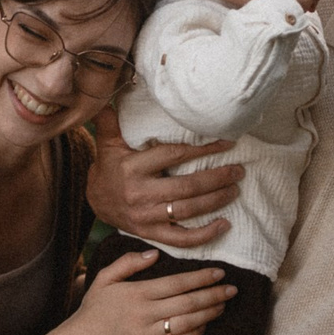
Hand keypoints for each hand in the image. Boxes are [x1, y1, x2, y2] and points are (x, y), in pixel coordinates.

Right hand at [65, 248, 234, 334]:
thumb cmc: (93, 308)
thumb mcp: (105, 278)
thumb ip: (129, 262)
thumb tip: (155, 253)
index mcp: (138, 293)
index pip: (177, 283)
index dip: (201, 278)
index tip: (219, 273)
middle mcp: (146, 313)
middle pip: (188, 302)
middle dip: (214, 294)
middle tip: (233, 289)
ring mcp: (148, 334)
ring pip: (187, 323)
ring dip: (209, 314)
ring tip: (223, 305)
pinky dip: (194, 334)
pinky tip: (204, 326)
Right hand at [87, 107, 242, 247]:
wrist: (95, 202)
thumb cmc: (109, 168)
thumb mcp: (107, 143)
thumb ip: (110, 121)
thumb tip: (106, 95)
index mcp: (132, 168)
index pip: (173, 156)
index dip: (202, 149)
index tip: (226, 143)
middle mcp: (139, 193)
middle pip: (186, 187)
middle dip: (217, 178)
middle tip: (238, 170)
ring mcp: (146, 216)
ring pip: (188, 210)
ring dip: (216, 200)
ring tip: (235, 189)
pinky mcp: (151, 233)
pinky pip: (181, 239)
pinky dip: (204, 235)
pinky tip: (224, 225)